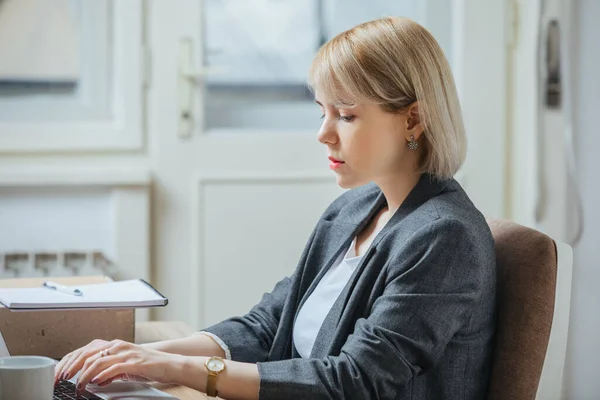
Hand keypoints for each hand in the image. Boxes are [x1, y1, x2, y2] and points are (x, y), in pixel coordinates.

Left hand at [54, 339, 183, 394]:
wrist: (168, 364)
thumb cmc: (146, 365)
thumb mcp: (124, 366)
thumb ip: (109, 370)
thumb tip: (95, 380)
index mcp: (113, 344)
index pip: (84, 350)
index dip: (69, 362)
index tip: (58, 374)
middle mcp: (118, 346)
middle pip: (87, 353)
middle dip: (71, 368)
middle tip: (61, 380)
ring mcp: (126, 353)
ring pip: (98, 361)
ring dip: (84, 375)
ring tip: (78, 386)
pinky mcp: (135, 362)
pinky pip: (114, 367)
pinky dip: (103, 375)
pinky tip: (96, 383)